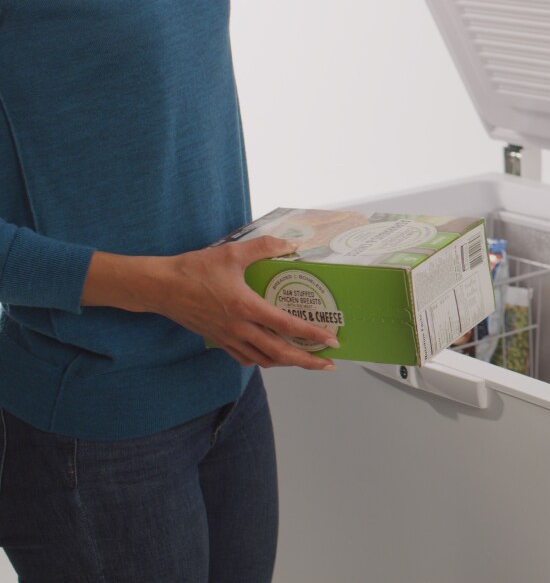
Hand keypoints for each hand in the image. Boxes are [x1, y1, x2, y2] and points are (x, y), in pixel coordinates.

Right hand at [84, 237, 339, 370]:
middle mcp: (239, 328)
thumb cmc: (194, 269)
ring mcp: (227, 337)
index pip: (287, 326)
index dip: (312, 335)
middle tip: (328, 364)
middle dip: (307, 362)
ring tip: (305, 361)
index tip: (332, 341)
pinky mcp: (217, 340)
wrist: (159, 287)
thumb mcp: (232, 252)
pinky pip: (245, 357)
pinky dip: (262, 360)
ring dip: (287, 363)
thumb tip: (291, 244)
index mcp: (246, 307)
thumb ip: (264, 247)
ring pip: (263, 359)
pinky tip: (270, 355)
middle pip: (279, 354)